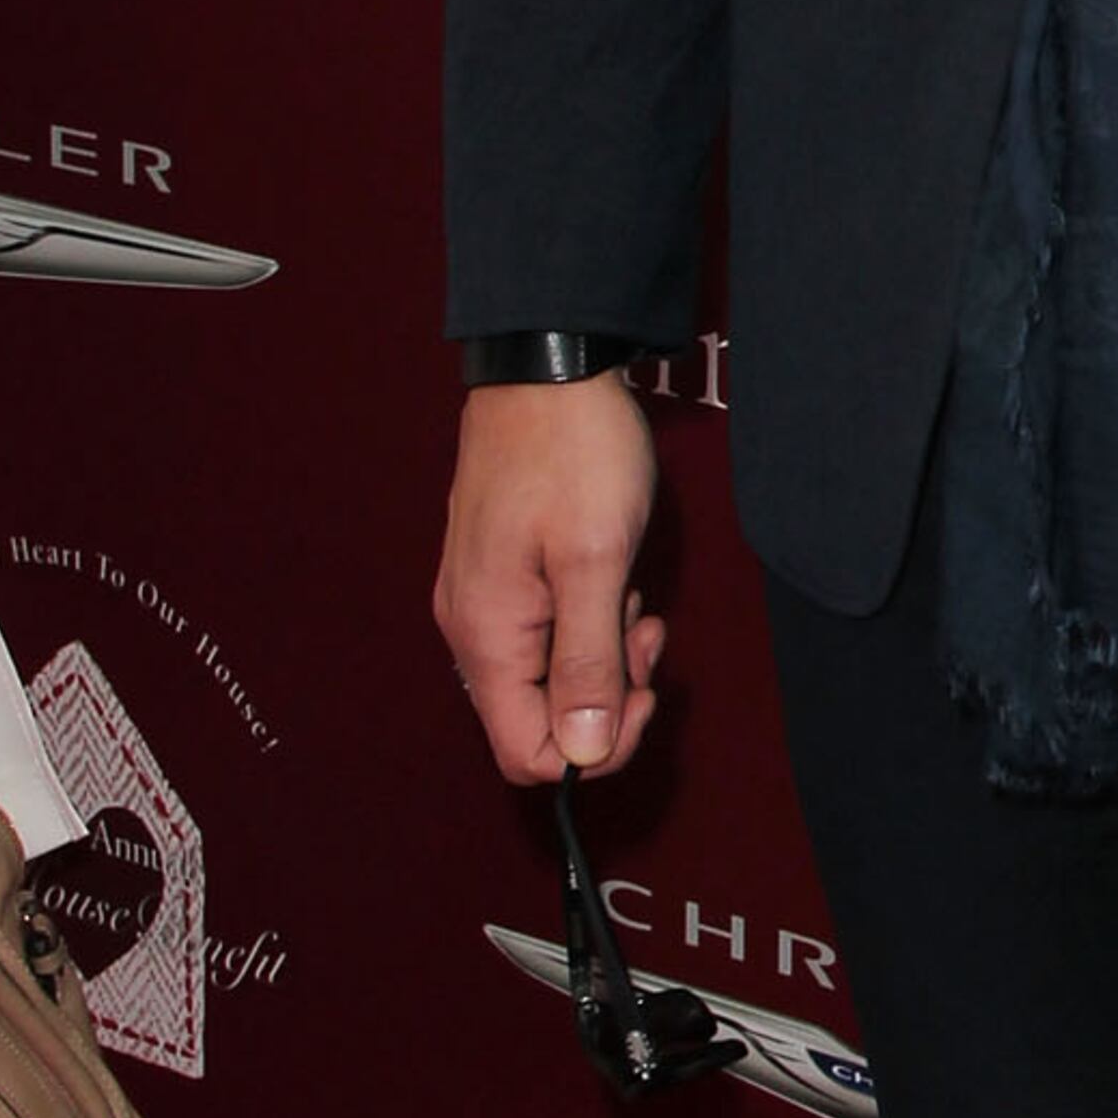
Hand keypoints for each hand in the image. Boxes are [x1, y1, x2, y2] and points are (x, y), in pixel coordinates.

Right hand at [436, 377, 664, 782]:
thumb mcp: (595, 561)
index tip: (641, 692)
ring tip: (632, 601)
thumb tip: (581, 750)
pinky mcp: (501, 572)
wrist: (547, 365)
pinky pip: (544, 632)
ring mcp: (484, 598)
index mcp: (486, 635)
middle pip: (536, 719)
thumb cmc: (572, 451)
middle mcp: (472, 626)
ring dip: (602, 656)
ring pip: (546, 676)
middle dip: (604, 696)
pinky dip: (587, 622)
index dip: (593, 747)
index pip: (526, 752)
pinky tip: (614, 582)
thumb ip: (588, 661)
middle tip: (644, 636)